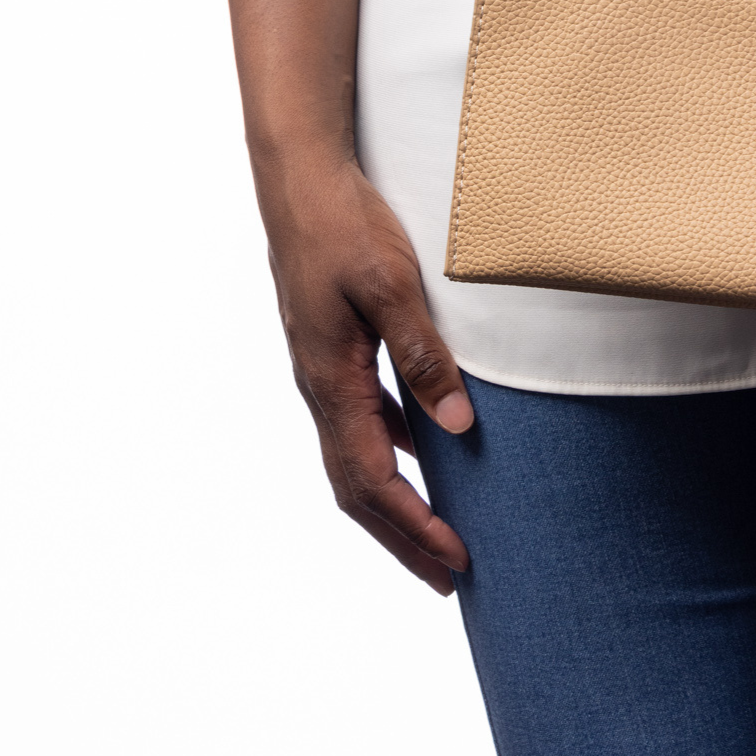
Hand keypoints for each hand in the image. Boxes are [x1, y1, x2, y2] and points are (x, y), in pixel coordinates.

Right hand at [258, 151, 475, 593]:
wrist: (299, 178)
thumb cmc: (343, 224)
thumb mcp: (391, 284)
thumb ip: (422, 355)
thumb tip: (456, 426)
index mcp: (331, 382)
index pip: (372, 481)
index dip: (413, 526)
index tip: (454, 560)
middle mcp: (319, 388)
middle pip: (356, 488)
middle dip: (401, 537)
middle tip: (448, 576)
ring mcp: (320, 370)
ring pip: (353, 458)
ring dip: (394, 501)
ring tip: (437, 528)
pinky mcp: (329, 350)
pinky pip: (357, 420)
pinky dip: (389, 451)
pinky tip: (421, 444)